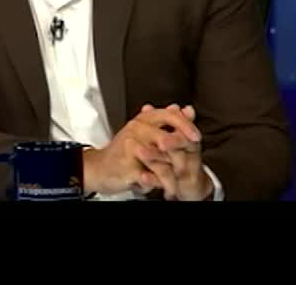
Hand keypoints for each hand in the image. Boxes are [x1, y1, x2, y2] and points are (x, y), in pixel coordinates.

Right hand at [82, 103, 202, 196]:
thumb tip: (188, 109)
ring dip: (172, 175)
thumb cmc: (124, 152)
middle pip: (167, 139)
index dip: (186, 125)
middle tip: (188, 166)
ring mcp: (131, 147)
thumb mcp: (146, 132)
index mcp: (143, 119)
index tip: (196, 137)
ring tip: (177, 183)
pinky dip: (159, 183)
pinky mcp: (127, 165)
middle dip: (181, 155)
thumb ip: (168, 122)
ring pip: (161, 161)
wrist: (99, 168)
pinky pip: (151, 176)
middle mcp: (137, 129)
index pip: (169, 115)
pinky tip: (162, 186)